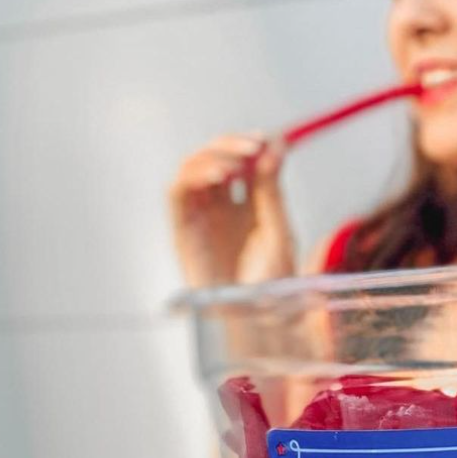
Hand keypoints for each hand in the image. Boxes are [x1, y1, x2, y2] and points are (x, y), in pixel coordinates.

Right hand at [168, 133, 295, 287]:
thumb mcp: (278, 228)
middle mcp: (222, 208)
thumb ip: (272, 188)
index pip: (242, 162)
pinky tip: (219, 175)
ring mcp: (202, 217)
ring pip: (192, 168)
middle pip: (215, 159)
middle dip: (230, 144)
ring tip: (237, 164)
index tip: (266, 138)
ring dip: (212, 155)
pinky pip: (178, 192)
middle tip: (253, 146)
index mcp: (248, 206)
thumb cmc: (271, 282)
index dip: (250, 144)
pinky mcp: (183, 230)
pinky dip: (194, 175)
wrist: (258, 318)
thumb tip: (276, 144)